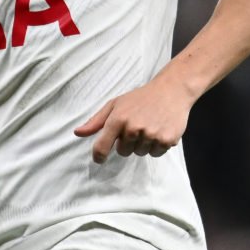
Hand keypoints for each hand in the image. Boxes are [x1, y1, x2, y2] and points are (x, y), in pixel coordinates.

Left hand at [73, 78, 191, 164]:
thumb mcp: (115, 104)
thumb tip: (77, 133)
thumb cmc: (140, 98)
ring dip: (142, 144)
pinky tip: (159, 130)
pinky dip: (156, 146)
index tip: (99, 159)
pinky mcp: (167, 140)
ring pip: (140, 153)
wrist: (171, 91)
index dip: (98, 156)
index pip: (102, 146)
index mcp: (118, 119)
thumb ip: (96, 121)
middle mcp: (133, 128)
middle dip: (127, 143)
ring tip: (149, 126)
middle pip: (123, 152)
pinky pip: (155, 154)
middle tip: (136, 126)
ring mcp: (151, 135)